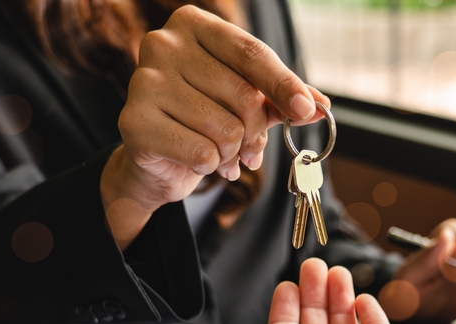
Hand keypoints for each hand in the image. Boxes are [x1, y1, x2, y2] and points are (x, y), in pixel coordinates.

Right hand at [101, 5, 328, 249]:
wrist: (157, 160)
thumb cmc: (203, 119)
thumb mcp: (246, 102)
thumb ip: (280, 99)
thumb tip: (321, 107)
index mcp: (193, 24)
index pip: (251, 53)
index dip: (284, 84)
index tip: (307, 109)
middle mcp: (163, 43)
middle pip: (243, 95)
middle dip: (255, 132)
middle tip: (249, 148)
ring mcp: (144, 81)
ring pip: (225, 129)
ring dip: (232, 153)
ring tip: (220, 155)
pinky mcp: (134, 122)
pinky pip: (202, 153)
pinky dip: (209, 166)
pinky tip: (197, 162)